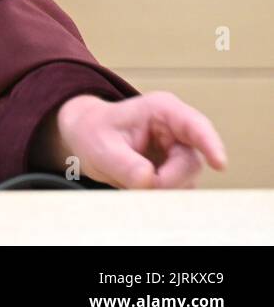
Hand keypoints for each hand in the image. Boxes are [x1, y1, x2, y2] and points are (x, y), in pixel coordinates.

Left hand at [36, 91, 226, 188]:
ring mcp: (179, 152)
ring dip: (160, 189)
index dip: (210, 144)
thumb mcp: (101, 146)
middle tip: (136, 183)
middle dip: (166, 180)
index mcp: (162, 111)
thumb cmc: (94, 132)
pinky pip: (178, 190)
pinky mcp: (177, 171)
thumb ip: (125, 164)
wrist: (86, 138)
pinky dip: (159, 195)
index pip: (195, 126)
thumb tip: (150, 180)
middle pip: (190, 163)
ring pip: (186, 180)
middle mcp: (177, 131)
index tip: (219, 164)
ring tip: (128, 177)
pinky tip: (136, 185)